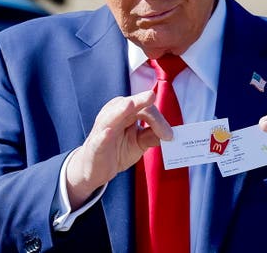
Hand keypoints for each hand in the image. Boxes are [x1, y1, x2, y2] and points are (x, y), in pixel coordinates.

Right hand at [66, 90, 171, 208]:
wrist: (95, 170)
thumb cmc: (117, 150)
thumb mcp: (139, 142)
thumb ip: (153, 135)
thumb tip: (171, 134)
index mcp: (124, 112)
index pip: (144, 108)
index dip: (158, 119)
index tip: (170, 136)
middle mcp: (112, 115)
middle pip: (129, 105)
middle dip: (141, 103)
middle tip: (152, 96)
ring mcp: (102, 130)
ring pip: (111, 117)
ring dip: (121, 110)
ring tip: (130, 105)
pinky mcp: (95, 146)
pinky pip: (99, 140)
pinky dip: (103, 135)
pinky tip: (108, 132)